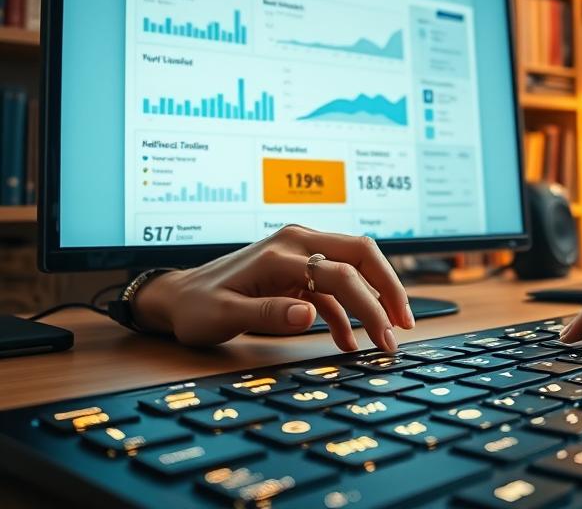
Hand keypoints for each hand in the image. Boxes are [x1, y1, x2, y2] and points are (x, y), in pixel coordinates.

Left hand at [131, 225, 413, 349]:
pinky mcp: (299, 267)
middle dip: (388, 287)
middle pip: (361, 253)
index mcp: (281, 251)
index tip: (387, 335)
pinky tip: (348, 340)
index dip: (371, 304)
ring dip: (375, 296)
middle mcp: (297, 241)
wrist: (177, 296)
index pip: (342, 273)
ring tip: (387, 332)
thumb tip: (307, 315)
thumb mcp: (224, 315)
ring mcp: (299, 251)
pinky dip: (347, 310)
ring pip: (355, 264)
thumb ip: (267, 313)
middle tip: (404, 323)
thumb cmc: (197, 306)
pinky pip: (335, 284)